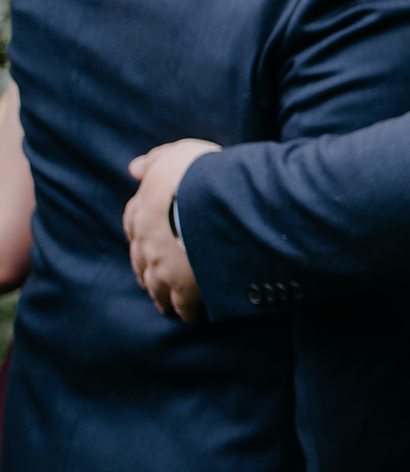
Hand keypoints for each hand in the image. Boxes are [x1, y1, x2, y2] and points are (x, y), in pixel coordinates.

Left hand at [124, 139, 216, 322]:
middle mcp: (147, 242)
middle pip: (140, 261)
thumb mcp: (176, 154)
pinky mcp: (185, 286)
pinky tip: (193, 316)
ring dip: (161, 295)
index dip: (138, 232)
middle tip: (153, 280)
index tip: (144, 240)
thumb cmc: (198, 173)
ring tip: (168, 305)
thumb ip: (156, 161)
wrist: (214, 200)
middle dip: (146, 270)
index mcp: (144, 211)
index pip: (133, 223)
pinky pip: (182, 304)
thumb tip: (134, 168)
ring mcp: (164, 266)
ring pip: (156, 286)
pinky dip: (186, 311)